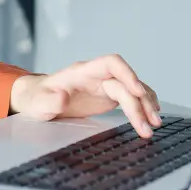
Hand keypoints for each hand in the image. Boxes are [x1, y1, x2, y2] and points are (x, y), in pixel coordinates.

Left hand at [9, 54, 161, 137]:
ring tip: (154, 126)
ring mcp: (103, 85)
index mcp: (81, 72)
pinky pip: (131, 96)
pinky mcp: (107, 95)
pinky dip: (143, 105)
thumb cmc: (36, 99)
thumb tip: (62, 98)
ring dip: (145, 106)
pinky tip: (151, 116)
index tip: (138, 92)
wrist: (36, 99)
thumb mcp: (38, 103)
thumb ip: (49, 101)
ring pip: (132, 90)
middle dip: (139, 103)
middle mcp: (96, 76)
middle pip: (125, 83)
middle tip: (148, 126)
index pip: (111, 63)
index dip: (127, 74)